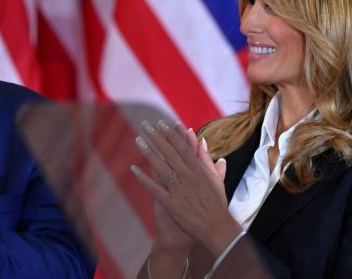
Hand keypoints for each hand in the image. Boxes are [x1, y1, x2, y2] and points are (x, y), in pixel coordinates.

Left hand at [131, 121, 240, 257]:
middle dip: (156, 137)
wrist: (216, 228)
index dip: (171, 134)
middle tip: (145, 124)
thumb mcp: (216, 179)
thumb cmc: (217, 203)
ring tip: (138, 139)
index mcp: (198, 170)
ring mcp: (178, 190)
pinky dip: (143, 178)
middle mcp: (187, 177)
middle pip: (169, 153)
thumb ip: (207, 159)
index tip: (161, 123)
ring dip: (148, 152)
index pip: (182, 147)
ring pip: (160, 167)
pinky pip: (154, 188)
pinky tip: (133, 168)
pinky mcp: (171, 203)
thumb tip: (202, 140)